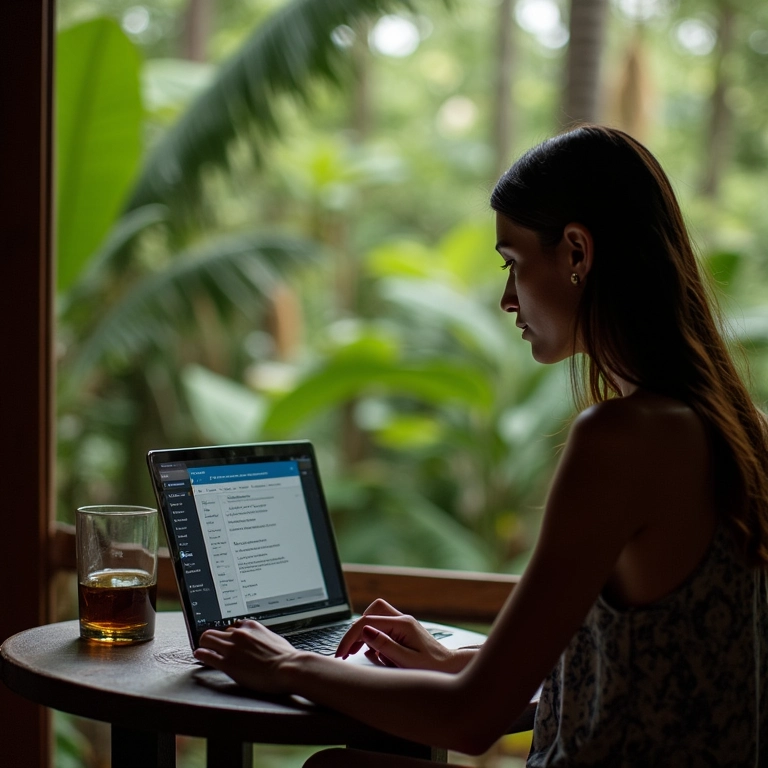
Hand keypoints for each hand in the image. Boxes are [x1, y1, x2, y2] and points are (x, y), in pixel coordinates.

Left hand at [193, 619, 300, 692]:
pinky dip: (201, 655)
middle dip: (211, 637)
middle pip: (215, 630)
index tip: (226, 638)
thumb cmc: (286, 656)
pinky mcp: (228, 664)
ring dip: (204, 644)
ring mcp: (232, 648)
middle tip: (209, 644)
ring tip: (202, 648)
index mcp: (251, 626)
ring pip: (207, 639)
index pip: (231, 625)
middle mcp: (239, 634)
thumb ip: (262, 636)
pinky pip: (207, 656)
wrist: (287, 668)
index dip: (228, 634)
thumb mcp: (274, 638)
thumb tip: (260, 640)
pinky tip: (199, 655)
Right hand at [335, 599, 467, 671]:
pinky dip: (373, 638)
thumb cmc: (432, 668)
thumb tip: (365, 631)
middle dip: (355, 631)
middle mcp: (402, 619)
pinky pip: (381, 627)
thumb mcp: (407, 662)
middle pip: (370, 612)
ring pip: (374, 617)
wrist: (450, 668)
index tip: (341, 654)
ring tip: (357, 654)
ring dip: (363, 634)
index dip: (350, 637)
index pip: (367, 622)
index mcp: (403, 624)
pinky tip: (375, 654)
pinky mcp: (402, 630)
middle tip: (347, 651)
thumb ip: (385, 646)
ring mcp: (402, 623)